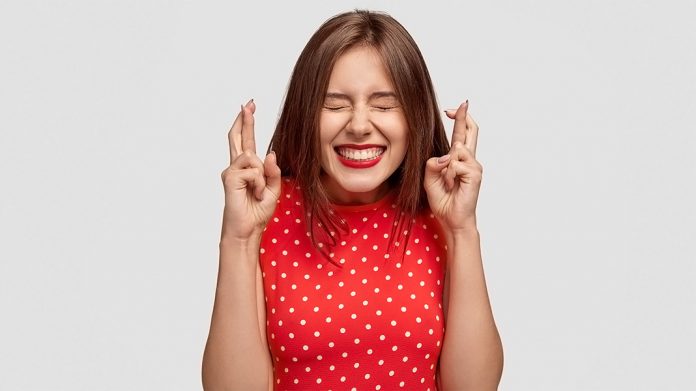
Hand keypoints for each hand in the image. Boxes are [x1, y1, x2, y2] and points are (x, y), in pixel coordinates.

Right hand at [220, 100, 281, 240]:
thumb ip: (273, 171)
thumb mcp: (273, 189)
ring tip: (258, 194)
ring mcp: (231, 171)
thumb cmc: (257, 212)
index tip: (248, 107)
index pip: (246, 141)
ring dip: (262, 178)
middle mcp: (237, 167)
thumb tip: (269, 153)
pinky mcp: (230, 177)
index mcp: (247, 169)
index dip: (247, 124)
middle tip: (248, 104)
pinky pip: (253, 171)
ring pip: (254, 158)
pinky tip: (254, 195)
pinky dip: (259, 184)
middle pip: (237, 138)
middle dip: (244, 121)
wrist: (247, 230)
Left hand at [424, 101, 481, 229]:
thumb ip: (433, 164)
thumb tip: (446, 156)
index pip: (461, 134)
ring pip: (456, 150)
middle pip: (471, 131)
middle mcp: (469, 160)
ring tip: (448, 183)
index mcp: (458, 160)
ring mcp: (474, 166)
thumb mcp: (430, 178)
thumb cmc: (444, 200)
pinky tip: (452, 186)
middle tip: (462, 105)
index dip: (459, 119)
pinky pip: (455, 164)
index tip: (452, 109)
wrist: (452, 220)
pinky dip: (449, 175)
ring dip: (446, 167)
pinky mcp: (475, 174)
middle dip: (464, 116)